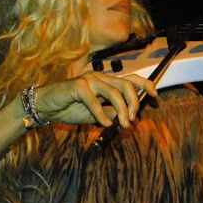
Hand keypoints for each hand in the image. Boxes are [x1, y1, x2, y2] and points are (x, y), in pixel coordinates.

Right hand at [31, 72, 157, 127]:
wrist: (46, 108)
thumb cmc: (71, 109)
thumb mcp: (97, 114)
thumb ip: (112, 113)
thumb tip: (129, 117)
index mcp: (107, 82)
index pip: (131, 79)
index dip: (146, 85)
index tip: (156, 96)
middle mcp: (100, 77)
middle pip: (126, 85)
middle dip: (134, 103)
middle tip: (133, 120)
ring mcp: (89, 80)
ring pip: (114, 92)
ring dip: (122, 110)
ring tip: (124, 125)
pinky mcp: (77, 86)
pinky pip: (95, 101)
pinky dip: (102, 115)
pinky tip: (104, 125)